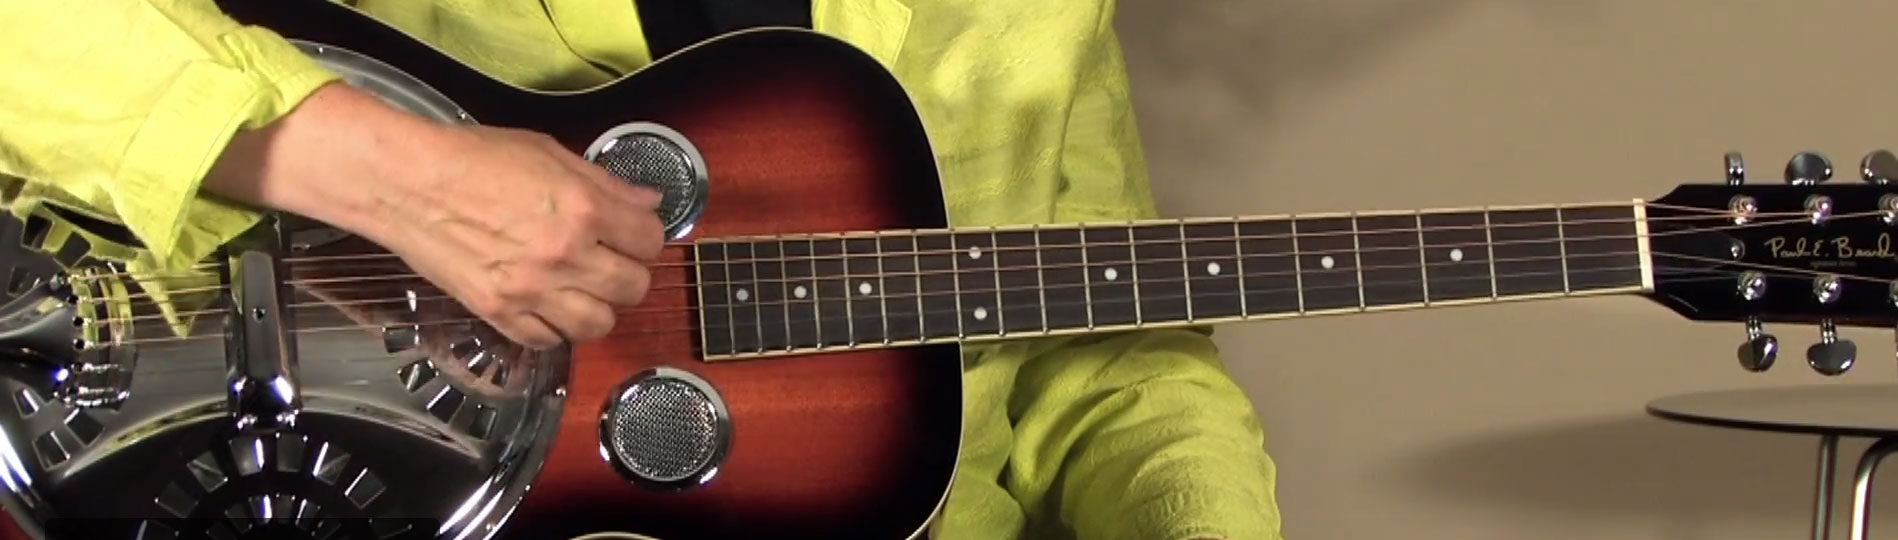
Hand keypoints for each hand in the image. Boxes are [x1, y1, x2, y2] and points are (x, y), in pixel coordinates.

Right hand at [205, 82, 666, 348]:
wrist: (407, 183)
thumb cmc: (472, 159)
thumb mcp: (550, 154)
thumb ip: (606, 184)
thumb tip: (648, 203)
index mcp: (582, 208)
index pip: (649, 240)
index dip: (645, 235)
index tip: (633, 233)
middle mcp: (563, 254)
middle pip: (633, 287)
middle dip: (628, 273)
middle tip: (611, 261)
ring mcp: (531, 289)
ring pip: (599, 325)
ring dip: (598, 307)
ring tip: (583, 288)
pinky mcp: (499, 313)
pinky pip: (549, 341)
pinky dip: (555, 328)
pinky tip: (548, 305)